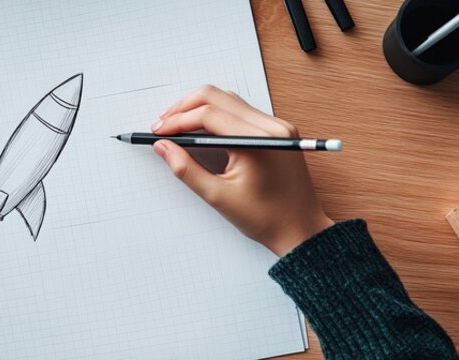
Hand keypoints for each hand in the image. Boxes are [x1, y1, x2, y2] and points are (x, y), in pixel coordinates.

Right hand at [152, 86, 333, 255]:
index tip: (158, 131)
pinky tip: (200, 128)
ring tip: (177, 125)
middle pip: (217, 97)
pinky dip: (217, 114)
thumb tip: (163, 147)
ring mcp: (277, 126)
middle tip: (162, 125)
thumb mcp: (218, 196)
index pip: (209, 114)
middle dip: (185, 108)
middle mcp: (271, 126)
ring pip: (229, 99)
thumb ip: (186, 169)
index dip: (178, 120)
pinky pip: (241, 110)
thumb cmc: (267, 218)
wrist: (301, 230)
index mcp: (258, 141)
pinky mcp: (277, 131)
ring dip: (200, 108)